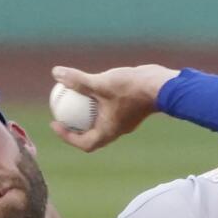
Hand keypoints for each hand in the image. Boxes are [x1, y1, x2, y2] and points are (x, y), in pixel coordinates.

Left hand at [49, 64, 179, 152]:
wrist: (162, 86)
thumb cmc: (132, 88)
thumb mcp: (101, 83)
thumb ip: (78, 80)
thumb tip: (56, 73)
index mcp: (109, 131)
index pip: (84, 143)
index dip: (67, 137)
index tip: (55, 123)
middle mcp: (117, 129)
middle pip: (92, 135)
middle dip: (75, 127)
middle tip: (62, 113)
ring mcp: (125, 120)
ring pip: (102, 121)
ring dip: (88, 115)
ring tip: (75, 99)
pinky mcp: (131, 108)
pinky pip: (110, 109)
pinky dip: (98, 102)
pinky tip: (93, 85)